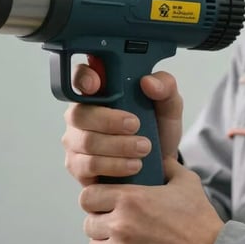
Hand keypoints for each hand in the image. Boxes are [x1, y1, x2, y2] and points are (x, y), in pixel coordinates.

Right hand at [62, 66, 183, 186]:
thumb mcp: (168, 105)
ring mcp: (76, 141)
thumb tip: (148, 82)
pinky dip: (114, 165)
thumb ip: (165, 86)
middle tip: (136, 125)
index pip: (80, 77)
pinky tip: (133, 165)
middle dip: (109, 121)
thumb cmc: (157, 130)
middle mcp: (81, 114)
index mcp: (99, 92)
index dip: (83, 78)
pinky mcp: (78, 166)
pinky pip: (88, 165)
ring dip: (118, 146)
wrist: (161, 165)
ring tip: (143, 148)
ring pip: (86, 141)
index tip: (97, 85)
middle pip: (79, 114)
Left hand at [79, 157, 223, 243]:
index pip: (87, 196)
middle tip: (117, 226)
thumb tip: (158, 158)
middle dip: (101, 223)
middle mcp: (119, 224)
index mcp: (129, 199)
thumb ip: (167, 166)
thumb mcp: (186, 183)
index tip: (104, 204)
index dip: (95, 199)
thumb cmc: (200, 222)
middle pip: (89, 223)